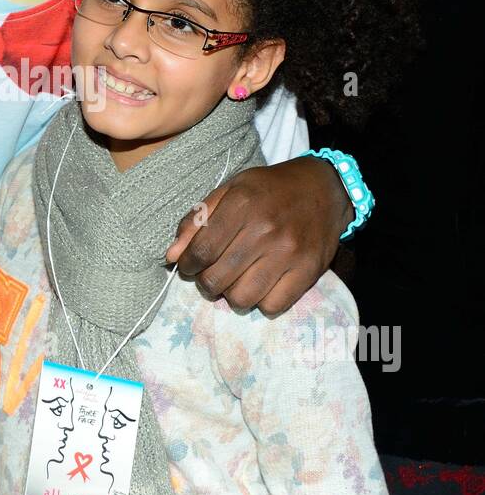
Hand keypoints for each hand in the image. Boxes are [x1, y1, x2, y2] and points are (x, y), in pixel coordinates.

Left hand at [166, 157, 352, 314]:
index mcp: (242, 204)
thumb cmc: (269, 189)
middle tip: (212, 275)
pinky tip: (262, 284)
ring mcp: (289, 253)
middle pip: (217, 279)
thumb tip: (171, 256)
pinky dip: (262, 302)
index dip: (187, 266)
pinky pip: (272, 306)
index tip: (189, 267)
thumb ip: (197, 221)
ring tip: (236, 280)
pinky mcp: (309, 271)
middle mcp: (265, 229)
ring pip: (242, 298)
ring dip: (232, 295)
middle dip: (206, 283)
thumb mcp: (230, 190)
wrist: (323, 188)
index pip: (201, 252)